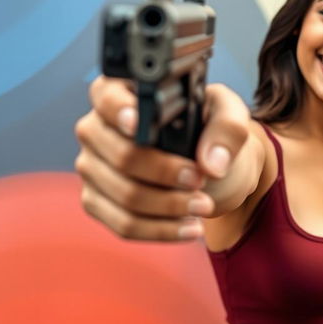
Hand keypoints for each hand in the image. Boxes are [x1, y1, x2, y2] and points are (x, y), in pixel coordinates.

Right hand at [74, 76, 249, 240]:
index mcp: (123, 93)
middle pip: (121, 156)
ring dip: (169, 207)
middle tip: (201, 179)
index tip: (139, 125)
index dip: (119, 112)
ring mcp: (93, 166)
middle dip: (165, 173)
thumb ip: (228, 128)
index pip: (107, 97)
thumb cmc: (211, 130)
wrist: (208, 166)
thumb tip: (211, 164)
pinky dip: (161, 230)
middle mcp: (98, 128)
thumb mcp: (228, 115)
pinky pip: (123, 224)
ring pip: (124, 196)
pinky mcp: (98, 201)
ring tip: (203, 206)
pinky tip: (190, 227)